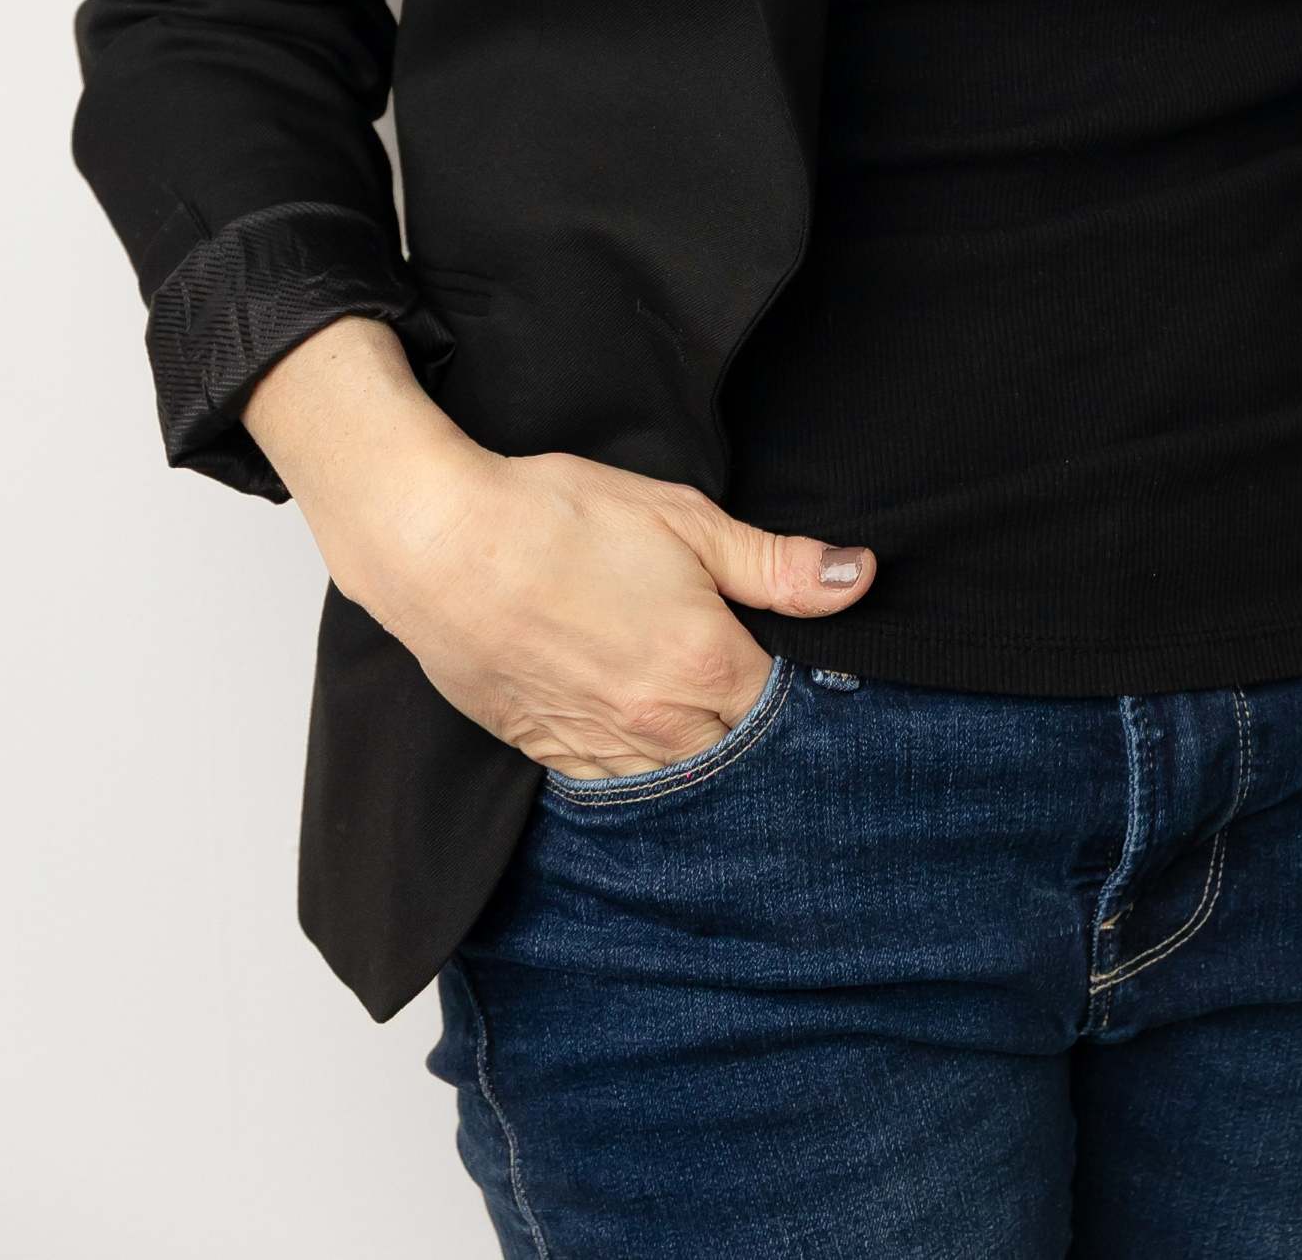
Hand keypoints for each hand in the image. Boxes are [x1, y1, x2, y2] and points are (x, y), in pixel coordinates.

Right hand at [339, 447, 878, 780]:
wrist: (441, 546)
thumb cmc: (560, 518)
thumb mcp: (685, 519)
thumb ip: (776, 562)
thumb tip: (859, 577)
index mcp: (706, 665)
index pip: (787, 704)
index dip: (800, 684)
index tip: (801, 662)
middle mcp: (660, 724)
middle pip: (739, 751)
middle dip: (755, 726)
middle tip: (753, 688)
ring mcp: (601, 747)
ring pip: (680, 778)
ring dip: (699, 753)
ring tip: (699, 708)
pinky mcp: (549, 755)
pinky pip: (616, 783)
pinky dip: (639, 766)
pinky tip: (641, 732)